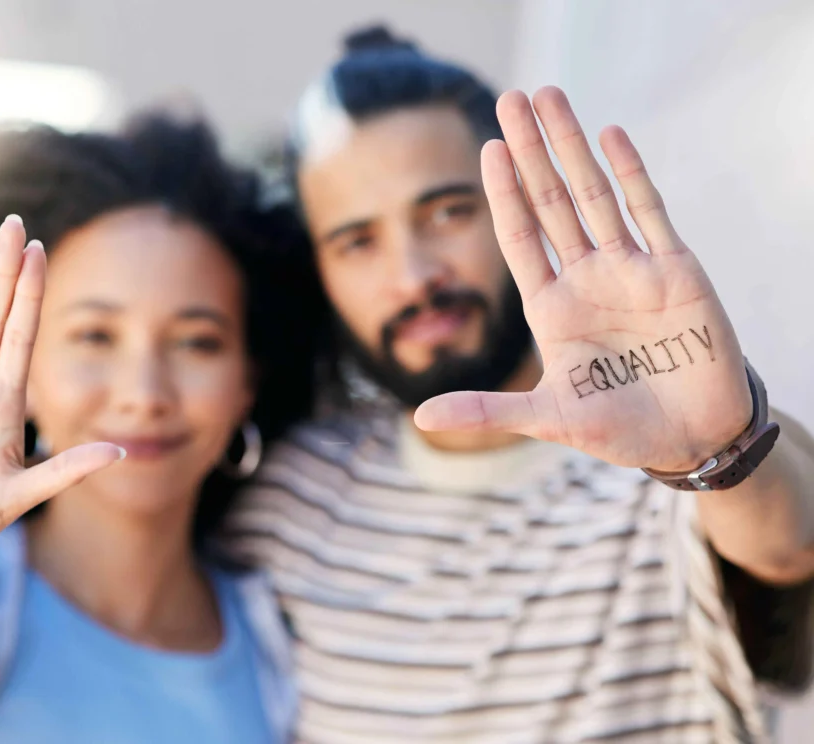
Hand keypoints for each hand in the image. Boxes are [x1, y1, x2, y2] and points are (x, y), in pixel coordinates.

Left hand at [414, 87, 751, 472]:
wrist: (693, 439)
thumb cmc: (620, 431)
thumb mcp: (548, 420)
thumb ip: (487, 410)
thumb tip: (419, 416)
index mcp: (552, 308)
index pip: (520, 236)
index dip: (503, 192)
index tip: (488, 147)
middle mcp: (586, 279)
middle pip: (551, 202)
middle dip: (531, 150)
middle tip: (511, 98)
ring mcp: (630, 270)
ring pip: (595, 194)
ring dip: (573, 146)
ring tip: (551, 97)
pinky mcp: (676, 270)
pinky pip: (649, 211)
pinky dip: (631, 173)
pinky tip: (610, 135)